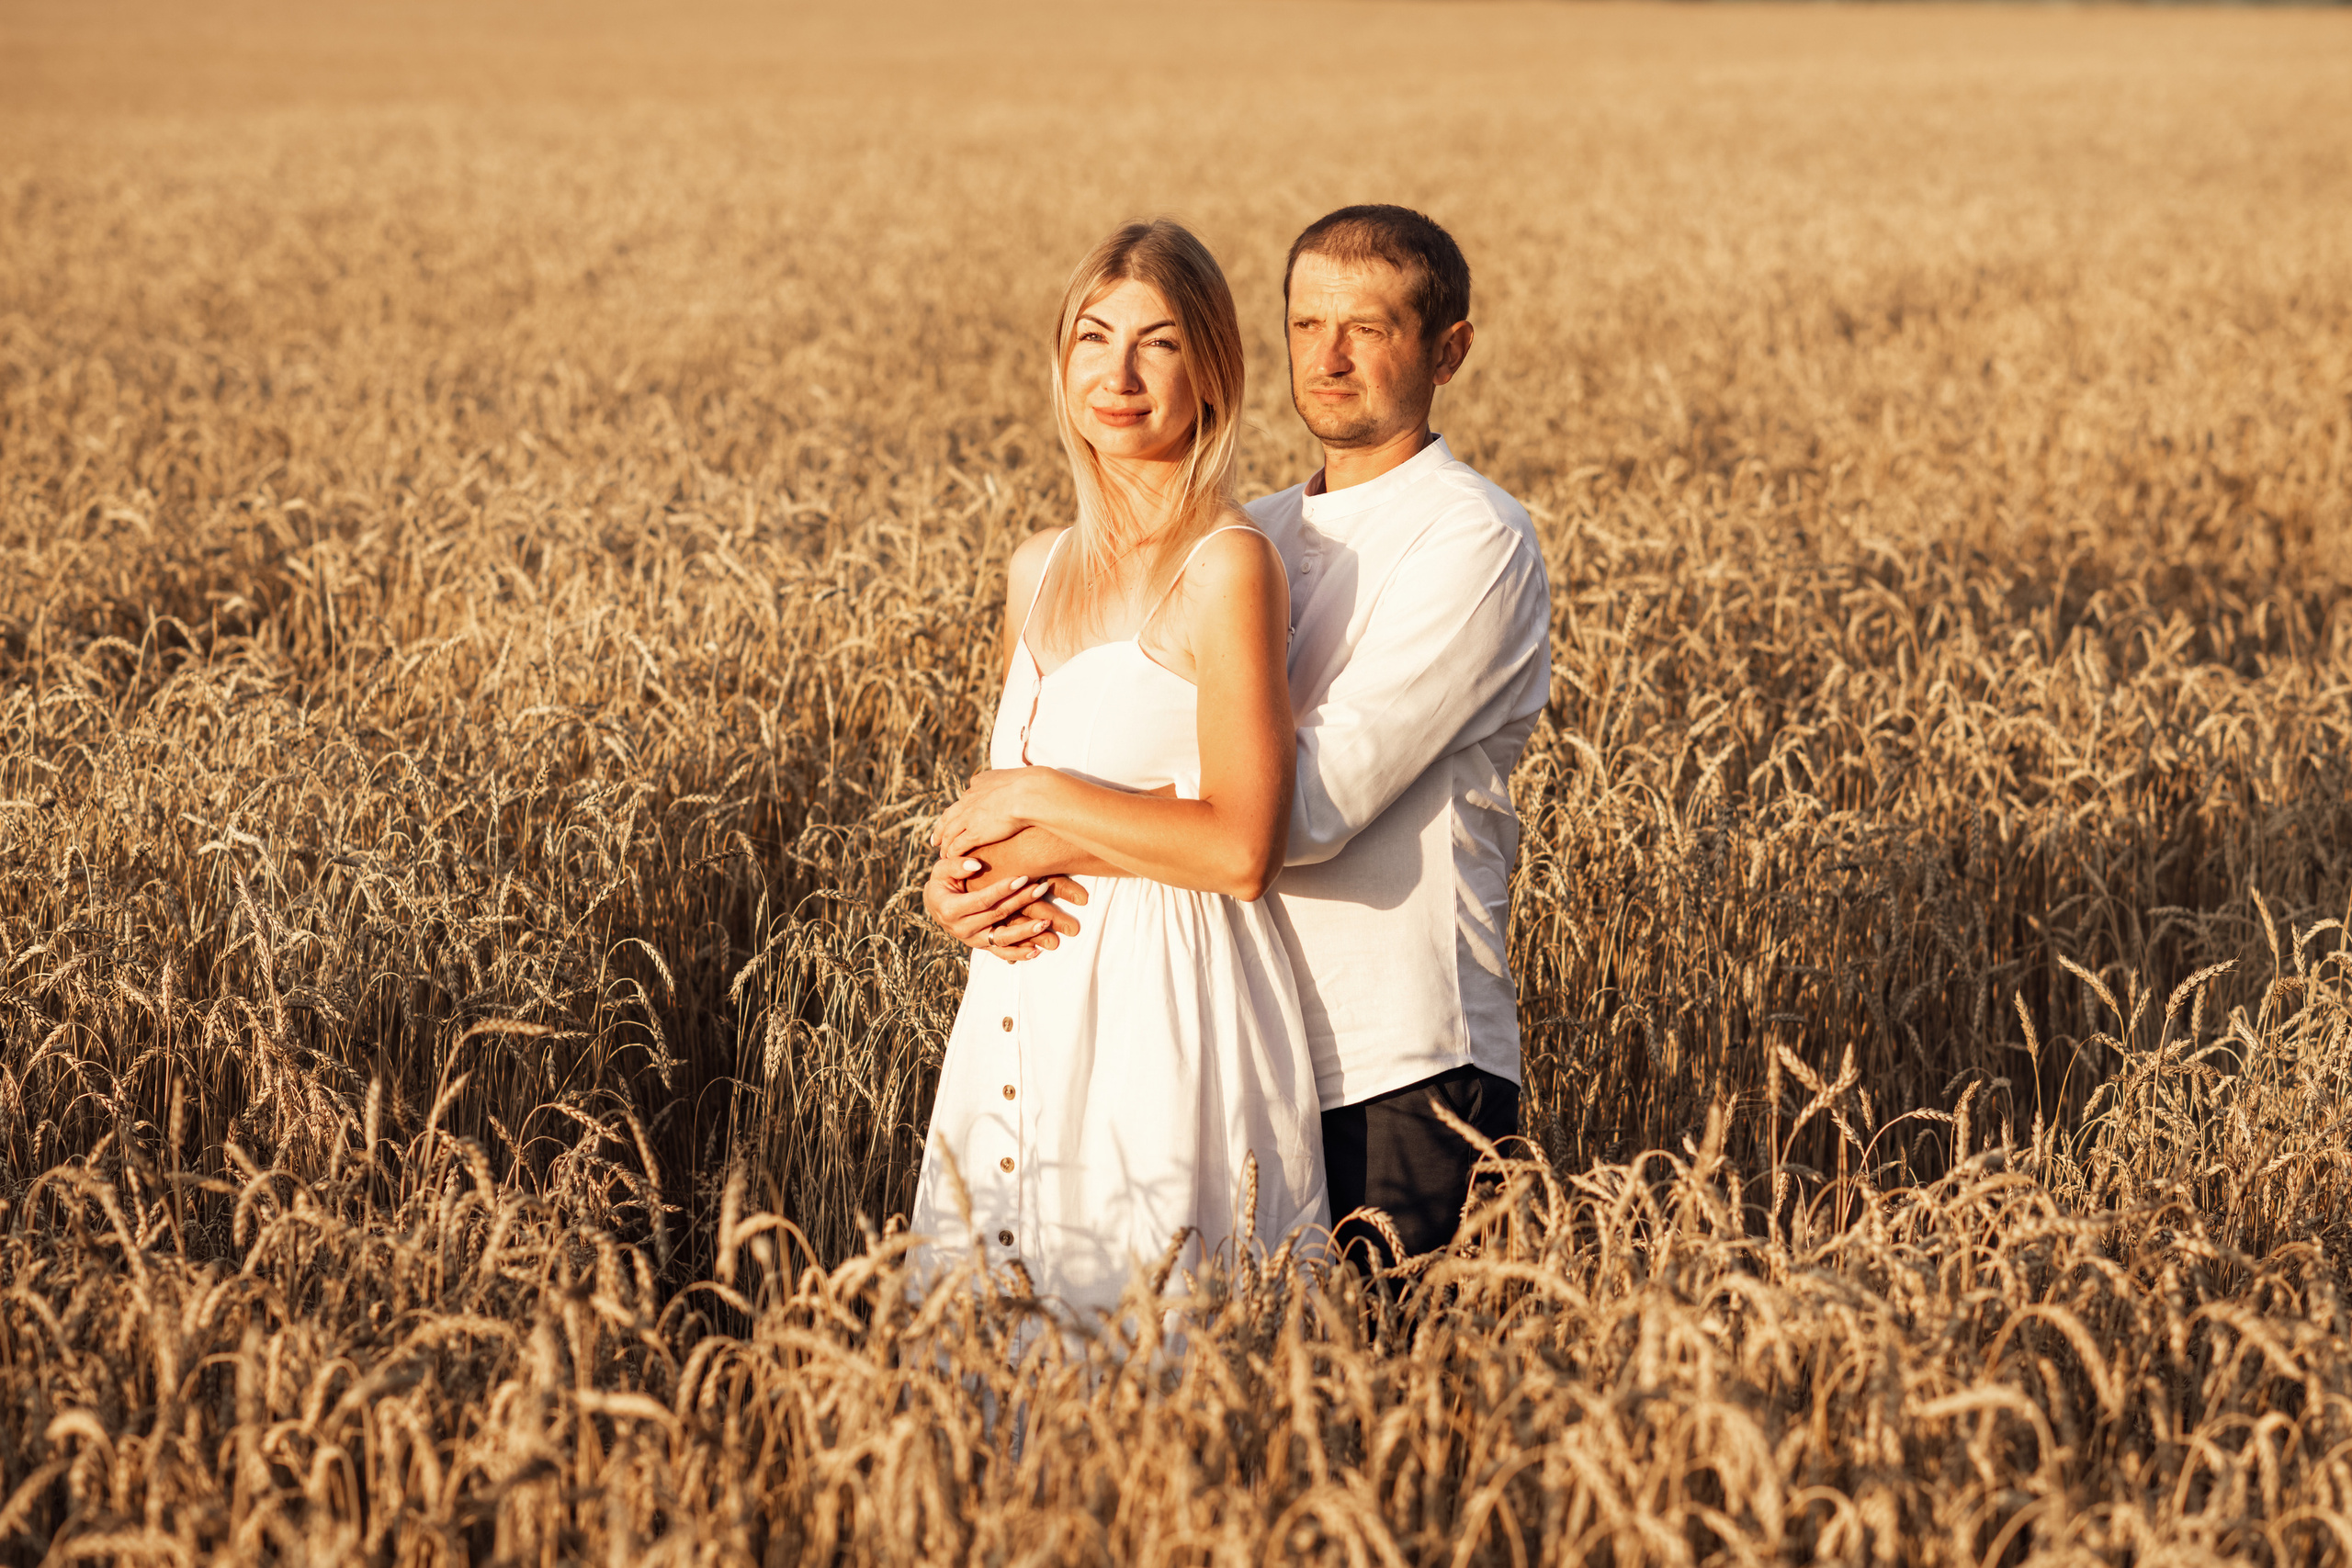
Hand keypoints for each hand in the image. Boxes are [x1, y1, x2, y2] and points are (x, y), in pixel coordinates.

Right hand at [923, 855, 1083, 962]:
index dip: (1002, 890)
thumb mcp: (941, 870)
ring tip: (1046, 923)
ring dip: (1026, 932)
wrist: (936, 905)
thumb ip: (956, 865)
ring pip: (1002, 939)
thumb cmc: (942, 883)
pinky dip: (1019, 953)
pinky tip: (1037, 950)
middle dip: (1021, 901)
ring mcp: (973, 940)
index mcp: (951, 909)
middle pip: (997, 916)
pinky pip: (1002, 953)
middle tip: (1042, 888)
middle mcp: (962, 929)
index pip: (982, 900)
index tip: (1023, 878)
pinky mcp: (982, 946)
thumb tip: (976, 864)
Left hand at [932, 768, 1047, 859]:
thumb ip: (1013, 782)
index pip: (965, 798)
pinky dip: (952, 852)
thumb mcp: (1018, 777)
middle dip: (942, 828)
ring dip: (944, 844)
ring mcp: (969, 816)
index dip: (959, 809)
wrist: (1029, 794)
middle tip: (935, 838)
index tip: (955, 817)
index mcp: (981, 783)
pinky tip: (949, 859)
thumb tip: (1020, 782)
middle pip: (950, 815)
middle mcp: (970, 798)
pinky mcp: (974, 833)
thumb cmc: (1032, 787)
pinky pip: (957, 845)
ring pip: (950, 832)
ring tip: (942, 853)